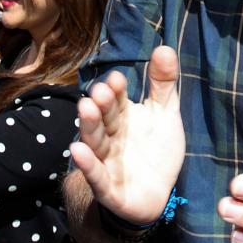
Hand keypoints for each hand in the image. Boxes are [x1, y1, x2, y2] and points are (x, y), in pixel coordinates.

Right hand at [70, 46, 185, 224]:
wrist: (158, 195)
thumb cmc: (157, 150)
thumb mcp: (164, 114)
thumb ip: (163, 84)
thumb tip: (165, 47)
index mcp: (122, 117)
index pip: (116, 100)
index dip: (116, 91)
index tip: (117, 79)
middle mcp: (110, 136)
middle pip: (103, 118)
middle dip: (100, 105)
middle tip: (100, 91)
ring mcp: (107, 162)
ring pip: (95, 142)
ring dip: (89, 126)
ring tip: (86, 109)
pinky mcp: (108, 189)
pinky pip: (96, 176)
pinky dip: (87, 165)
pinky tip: (77, 150)